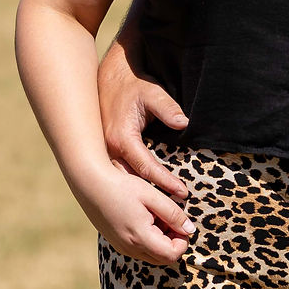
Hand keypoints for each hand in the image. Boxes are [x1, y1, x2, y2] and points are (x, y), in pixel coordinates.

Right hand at [77, 165, 195, 265]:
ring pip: (151, 254)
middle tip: (170, 217)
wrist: (90, 184)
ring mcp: (121, 247)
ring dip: (161, 239)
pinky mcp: (116, 242)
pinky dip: (148, 237)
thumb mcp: (152, 196)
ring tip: (156, 213)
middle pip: (163, 258)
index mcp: (141, 238)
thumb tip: (190, 230)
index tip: (181, 221)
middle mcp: (130, 248)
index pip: (172, 254)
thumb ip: (173, 214)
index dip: (183, 240)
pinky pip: (139, 248)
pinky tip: (144, 216)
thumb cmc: (122, 187)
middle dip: (173, 241)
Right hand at [98, 33, 188, 201]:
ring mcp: (104, 151)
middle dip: (152, 197)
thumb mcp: (152, 92)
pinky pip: (118, 174)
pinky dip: (130, 187)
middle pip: (132, 181)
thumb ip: (168, 108)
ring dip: (140, 196)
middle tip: (173, 212)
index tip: (183, 193)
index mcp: (121, 138)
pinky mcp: (105, 151)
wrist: (110, 76)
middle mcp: (110, 149)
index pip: (147, 167)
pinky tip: (142, 198)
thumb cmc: (133, 84)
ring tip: (160, 211)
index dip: (165, 182)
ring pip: (123, 181)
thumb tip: (184, 123)